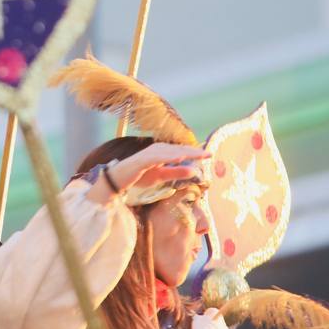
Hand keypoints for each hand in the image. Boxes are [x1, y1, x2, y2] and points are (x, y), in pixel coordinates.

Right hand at [86, 143, 209, 203]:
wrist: (118, 179)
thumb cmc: (139, 176)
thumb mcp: (161, 176)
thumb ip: (176, 173)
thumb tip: (194, 171)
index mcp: (162, 152)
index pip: (182, 151)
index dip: (196, 153)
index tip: (210, 155)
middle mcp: (157, 149)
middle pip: (179, 149)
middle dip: (195, 151)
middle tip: (209, 154)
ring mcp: (150, 153)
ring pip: (171, 152)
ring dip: (185, 153)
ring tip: (199, 155)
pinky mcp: (143, 160)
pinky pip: (158, 158)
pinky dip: (169, 157)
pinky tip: (180, 158)